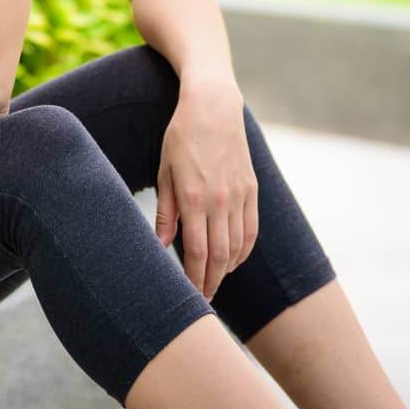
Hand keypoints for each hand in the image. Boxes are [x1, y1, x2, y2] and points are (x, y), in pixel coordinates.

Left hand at [153, 78, 258, 302]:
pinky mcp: (251, 189)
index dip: (193, 279)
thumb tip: (158, 245)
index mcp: (193, 196)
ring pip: (236, 247)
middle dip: (209, 283)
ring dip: (225, 270)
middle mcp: (219, 200)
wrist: (213, 105)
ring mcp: (239, 195)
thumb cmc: (181, 136)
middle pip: (218, 256)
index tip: (189, 296)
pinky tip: (232, 260)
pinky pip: (251, 230)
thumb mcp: (164, 170)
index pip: (195, 252)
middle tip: (202, 303)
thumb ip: (164, 210)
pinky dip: (243, 251)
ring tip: (213, 283)